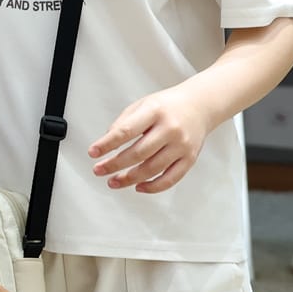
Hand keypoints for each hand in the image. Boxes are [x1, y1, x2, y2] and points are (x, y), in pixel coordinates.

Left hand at [89, 86, 210, 193]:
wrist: (200, 106)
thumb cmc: (168, 106)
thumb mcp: (142, 104)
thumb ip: (124, 122)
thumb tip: (107, 142)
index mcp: (154, 111)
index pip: (126, 131)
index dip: (107, 144)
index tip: (93, 152)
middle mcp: (170, 129)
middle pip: (138, 153)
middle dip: (114, 165)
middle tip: (99, 170)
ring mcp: (181, 146)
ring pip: (152, 168)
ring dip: (129, 179)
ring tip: (113, 181)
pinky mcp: (190, 159)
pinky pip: (170, 179)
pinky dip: (153, 187)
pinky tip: (138, 187)